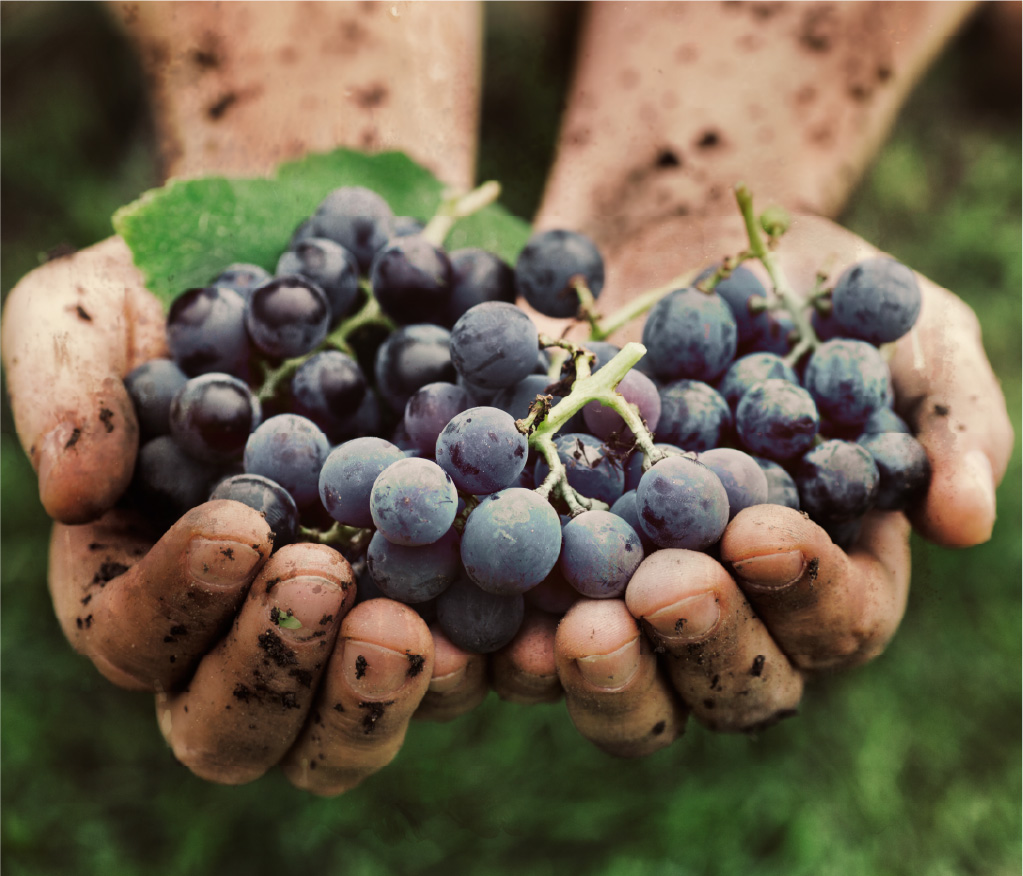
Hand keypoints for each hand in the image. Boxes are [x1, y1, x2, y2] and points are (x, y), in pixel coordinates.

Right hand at [1, 238, 484, 793]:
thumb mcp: (99, 307)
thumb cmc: (195, 290)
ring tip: (413, 631)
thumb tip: (71, 493)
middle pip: (236, 728)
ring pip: (345, 736)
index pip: (134, 636)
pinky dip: (492, 667)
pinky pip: (467, 672)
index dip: (175, 603)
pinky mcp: (446, 607)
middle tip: (326, 582)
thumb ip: (64, 386)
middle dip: (274, 670)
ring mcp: (349, 629)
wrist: (330, 264)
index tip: (239, 528)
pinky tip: (527, 629)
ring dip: (374, 701)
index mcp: (148, 579)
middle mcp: (244, 629)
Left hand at [497, 214, 1012, 755]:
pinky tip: (477, 616)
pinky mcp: (546, 570)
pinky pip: (521, 631)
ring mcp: (633, 599)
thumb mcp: (901, 330)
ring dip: (601, 674)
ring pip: (628, 685)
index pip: (837, 619)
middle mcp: (734, 607)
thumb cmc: (805, 293)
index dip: (806, 590)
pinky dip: (499, 638)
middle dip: (702, 644)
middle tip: (663, 590)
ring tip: (570, 631)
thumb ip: (946, 417)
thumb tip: (968, 521)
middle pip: (732, 683)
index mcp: (829, 569)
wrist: (675, 246)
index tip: (761, 530)